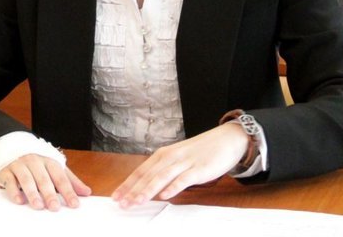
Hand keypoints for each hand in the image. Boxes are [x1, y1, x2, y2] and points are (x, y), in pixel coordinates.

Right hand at [0, 153, 91, 210]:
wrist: (13, 147)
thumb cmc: (38, 163)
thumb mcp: (55, 168)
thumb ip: (70, 180)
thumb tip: (86, 192)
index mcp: (49, 161)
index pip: (60, 177)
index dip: (68, 191)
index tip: (74, 204)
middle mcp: (34, 161)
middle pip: (43, 178)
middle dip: (49, 193)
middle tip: (54, 207)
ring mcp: (20, 165)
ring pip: (26, 179)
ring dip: (32, 193)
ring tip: (38, 206)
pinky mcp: (6, 170)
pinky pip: (10, 180)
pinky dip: (14, 191)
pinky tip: (20, 200)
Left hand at [111, 121, 248, 207]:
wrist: (226, 139)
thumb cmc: (201, 151)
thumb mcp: (178, 158)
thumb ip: (164, 171)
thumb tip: (149, 187)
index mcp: (163, 154)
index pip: (140, 171)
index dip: (127, 184)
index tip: (116, 197)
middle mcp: (171, 157)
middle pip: (147, 175)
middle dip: (132, 190)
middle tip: (121, 203)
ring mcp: (185, 162)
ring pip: (162, 177)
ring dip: (147, 190)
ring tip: (136, 202)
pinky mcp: (199, 169)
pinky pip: (183, 179)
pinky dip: (173, 187)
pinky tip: (164, 196)